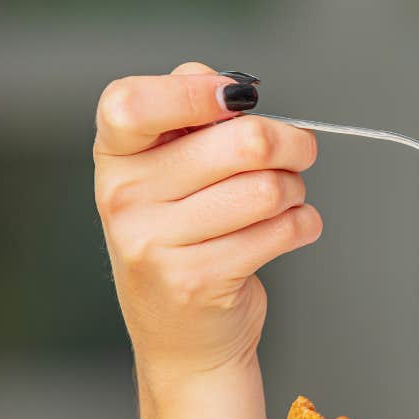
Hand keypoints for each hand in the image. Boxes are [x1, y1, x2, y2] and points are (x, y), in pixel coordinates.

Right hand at [94, 62, 320, 379]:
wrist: (182, 332)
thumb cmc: (185, 235)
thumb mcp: (169, 169)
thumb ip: (190, 114)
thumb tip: (225, 86)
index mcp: (116, 156)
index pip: (133, 103)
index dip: (194, 91)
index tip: (237, 100)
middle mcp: (123, 197)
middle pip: (243, 142)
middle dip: (290, 143)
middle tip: (297, 151)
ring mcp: (153, 243)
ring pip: (270, 187)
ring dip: (296, 189)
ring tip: (283, 199)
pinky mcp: (196, 281)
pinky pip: (283, 230)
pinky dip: (303, 224)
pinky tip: (289, 229)